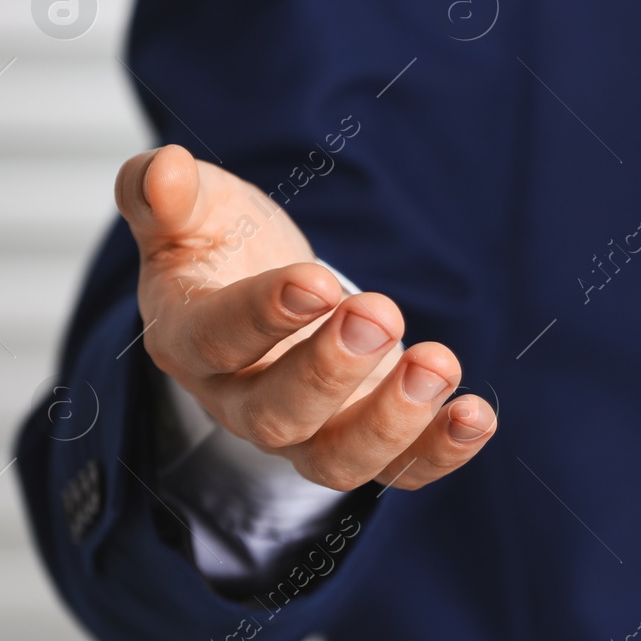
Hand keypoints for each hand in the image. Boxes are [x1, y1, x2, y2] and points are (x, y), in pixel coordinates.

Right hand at [114, 144, 495, 491]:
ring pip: (337, 459)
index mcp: (188, 339)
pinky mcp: (363, 438)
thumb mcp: (192, 211)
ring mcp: (305, 431)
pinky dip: (440, 451)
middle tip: (381, 312)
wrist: (263, 294)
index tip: (320, 282)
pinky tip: (478, 414)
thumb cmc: (221, 248)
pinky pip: (400, 469)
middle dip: (331, 370)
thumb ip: (163, 193)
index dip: (265, 315)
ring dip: (394, 420)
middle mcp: (241, 401)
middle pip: (277, 413)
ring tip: (439, 364)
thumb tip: (165, 171)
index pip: (217, 340)